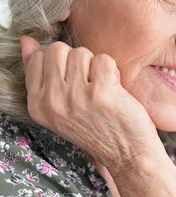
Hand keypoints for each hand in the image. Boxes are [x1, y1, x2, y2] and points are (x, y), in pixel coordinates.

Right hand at [20, 36, 160, 172]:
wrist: (126, 154)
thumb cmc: (96, 128)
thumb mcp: (59, 106)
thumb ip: (40, 73)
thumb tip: (28, 41)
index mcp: (37, 105)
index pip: (38, 58)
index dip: (60, 65)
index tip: (72, 85)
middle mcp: (52, 102)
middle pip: (58, 49)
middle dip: (77, 62)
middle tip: (88, 86)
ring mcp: (76, 97)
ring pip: (82, 52)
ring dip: (95, 67)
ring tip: (101, 90)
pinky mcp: (101, 93)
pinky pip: (104, 60)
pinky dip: (113, 72)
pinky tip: (114, 92)